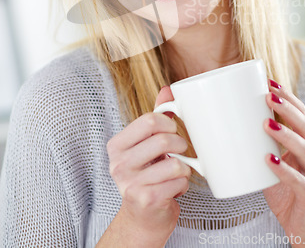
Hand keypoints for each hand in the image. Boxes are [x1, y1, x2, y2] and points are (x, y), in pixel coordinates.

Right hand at [106, 87, 190, 246]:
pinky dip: (183, 185)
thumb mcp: (147, 145)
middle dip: (181, 145)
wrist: (143, 218)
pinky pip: (178, 182)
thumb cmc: (147, 176)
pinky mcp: (144, 199)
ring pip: (175, 163)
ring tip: (176, 173)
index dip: (169, 123)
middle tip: (180, 152)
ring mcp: (129, 183)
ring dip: (184, 168)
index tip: (173, 131)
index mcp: (117, 145)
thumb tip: (168, 90)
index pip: (148, 120)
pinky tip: (174, 189)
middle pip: (163, 140)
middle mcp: (118, 163)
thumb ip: (156, 117)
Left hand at [263, 80, 304, 246]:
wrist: (303, 230)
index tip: (269, 82)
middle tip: (267, 96)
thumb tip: (223, 129)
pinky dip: (284, 169)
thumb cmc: (284, 193)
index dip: (288, 97)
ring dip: (286, 134)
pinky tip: (269, 160)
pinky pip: (299, 181)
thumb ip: (256, 148)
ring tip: (267, 123)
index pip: (301, 115)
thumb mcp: (270, 165)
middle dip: (287, 109)